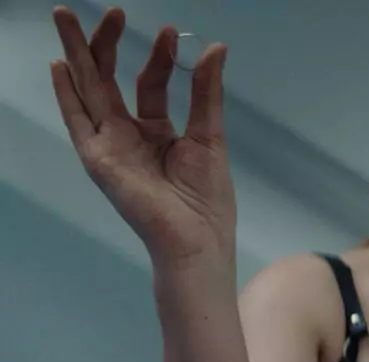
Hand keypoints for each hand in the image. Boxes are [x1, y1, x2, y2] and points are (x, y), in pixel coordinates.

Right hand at [51, 6, 235, 268]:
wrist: (197, 239)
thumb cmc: (207, 198)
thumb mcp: (209, 136)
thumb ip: (205, 93)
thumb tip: (215, 48)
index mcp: (157, 132)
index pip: (149, 83)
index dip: (158, 57)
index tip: (173, 33)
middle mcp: (129, 135)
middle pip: (109, 80)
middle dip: (105, 43)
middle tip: (111, 9)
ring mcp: (111, 146)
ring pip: (88, 91)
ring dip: (78, 55)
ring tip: (67, 16)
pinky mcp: (100, 159)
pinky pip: (78, 122)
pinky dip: (67, 94)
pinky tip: (60, 65)